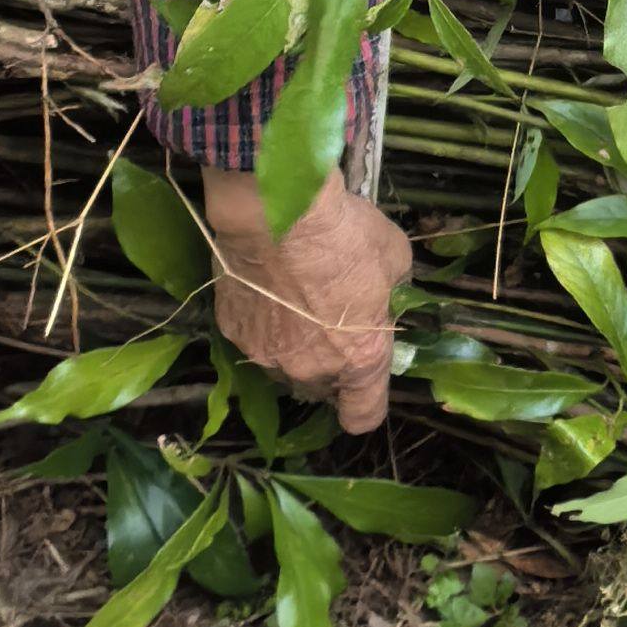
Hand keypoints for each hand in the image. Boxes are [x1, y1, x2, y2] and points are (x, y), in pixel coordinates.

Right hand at [199, 168, 411, 434]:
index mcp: (359, 357)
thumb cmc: (345, 233)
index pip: (362, 416)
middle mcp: (310, 368)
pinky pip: (253, 340)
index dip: (363, 406)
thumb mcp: (394, 259)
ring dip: (293, 349)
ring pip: (284, 367)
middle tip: (332, 327)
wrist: (276, 210)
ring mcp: (266, 353)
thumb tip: (384, 298)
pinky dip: (262, 324)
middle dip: (329, 368)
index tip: (361, 390)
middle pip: (321, 390)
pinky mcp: (232, 331)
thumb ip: (392, 293)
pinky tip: (267, 291)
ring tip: (295, 306)